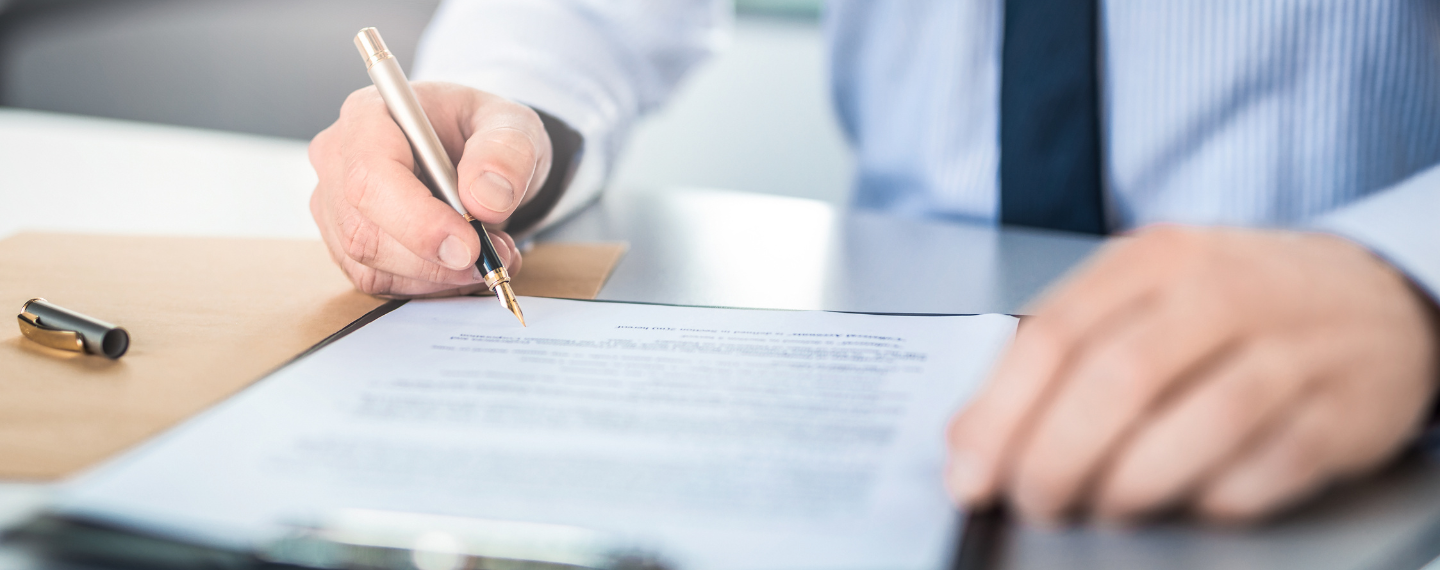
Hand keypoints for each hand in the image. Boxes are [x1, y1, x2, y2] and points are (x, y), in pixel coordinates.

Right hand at [309, 82, 550, 296]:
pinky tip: (463, 265)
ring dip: (440, 275)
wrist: (478, 157)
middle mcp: (339, 159)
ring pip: (372, 265)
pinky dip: (431, 285)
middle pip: (364, 231)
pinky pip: (381, 282)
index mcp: (369, 114)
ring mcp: (335, 205)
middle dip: (436, 259)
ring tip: (491, 253)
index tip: (469, 246)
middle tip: (496, 255)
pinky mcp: (346, 244)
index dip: (416, 220)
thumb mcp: (512, 125)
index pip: (370, 175)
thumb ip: (507, 152)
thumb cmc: (485, 132)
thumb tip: (486, 199)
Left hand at [946, 225, 1439, 523]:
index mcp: (1153, 257)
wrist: (1377, 295)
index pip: (1052, 335)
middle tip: (1032, 502)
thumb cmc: (1236, 301)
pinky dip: (1212, 500)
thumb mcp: (1143, 295)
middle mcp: (1221, 291)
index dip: (999, 415)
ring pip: (1194, 427)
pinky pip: (1263, 471)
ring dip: (1128, 486)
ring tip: (1100, 507)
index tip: (968, 473)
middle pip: (1115, 382)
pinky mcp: (1342, 412)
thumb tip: (970, 436)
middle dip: (1054, 459)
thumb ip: (1056, 353)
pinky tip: (1187, 501)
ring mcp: (1290, 349)